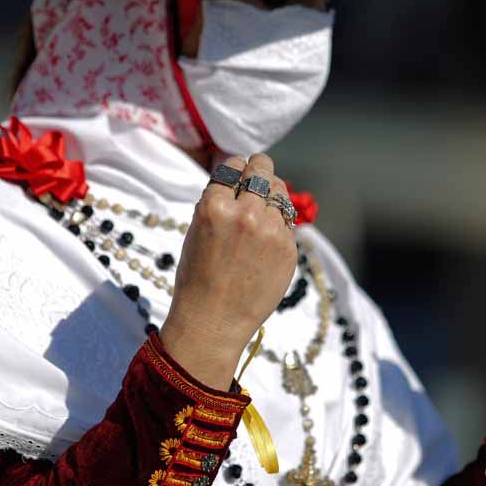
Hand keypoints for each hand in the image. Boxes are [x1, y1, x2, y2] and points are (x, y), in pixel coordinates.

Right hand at [161, 153, 298, 389]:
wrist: (213, 321)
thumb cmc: (197, 277)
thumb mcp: (197, 230)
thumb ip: (218, 202)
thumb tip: (239, 180)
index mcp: (214, 206)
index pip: (233, 164)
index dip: (235, 169)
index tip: (237, 175)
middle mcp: (245, 213)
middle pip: (262, 169)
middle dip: (258, 171)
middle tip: (256, 178)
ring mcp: (271, 231)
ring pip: (280, 191)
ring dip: (271, 193)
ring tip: (262, 206)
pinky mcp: (288, 248)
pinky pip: (287, 221)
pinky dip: (278, 223)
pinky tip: (265, 239)